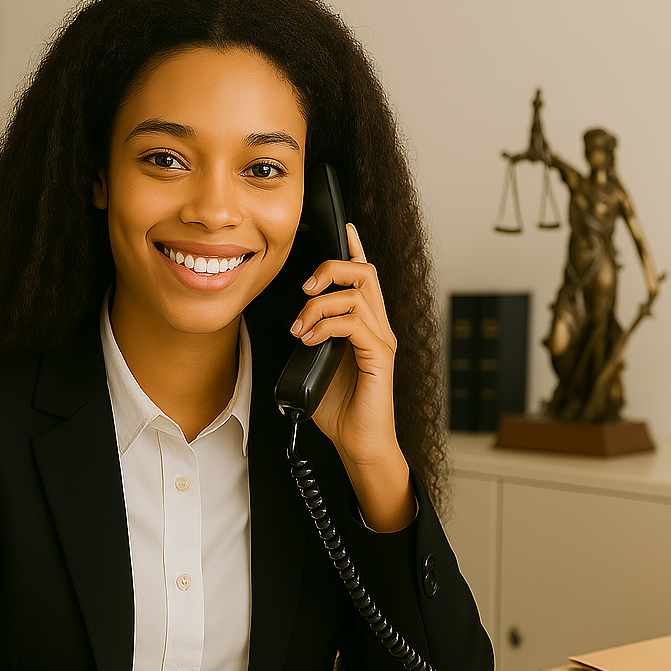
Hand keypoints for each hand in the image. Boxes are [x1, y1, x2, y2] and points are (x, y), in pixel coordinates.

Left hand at [289, 224, 414, 531]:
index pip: (364, 277)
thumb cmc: (339, 411)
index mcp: (364, 327)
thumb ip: (307, 342)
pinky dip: (325, 326)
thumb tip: (288, 326)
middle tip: (305, 287)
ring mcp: (381, 341)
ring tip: (300, 327)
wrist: (360, 444)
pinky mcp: (379, 358)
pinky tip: (309, 340)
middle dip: (332, 268)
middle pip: (365, 273)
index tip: (343, 227)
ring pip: (358, 294)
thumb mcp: (311, 367)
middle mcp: (378, 328)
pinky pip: (354, 324)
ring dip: (320, 304)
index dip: (354, 248)